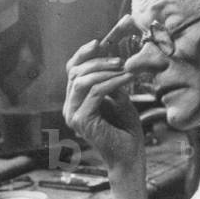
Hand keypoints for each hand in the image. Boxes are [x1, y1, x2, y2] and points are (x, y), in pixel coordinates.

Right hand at [63, 22, 143, 171]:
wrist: (129, 156)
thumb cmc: (125, 130)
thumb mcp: (120, 98)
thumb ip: (112, 81)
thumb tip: (114, 57)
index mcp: (75, 101)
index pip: (72, 70)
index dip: (83, 54)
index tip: (99, 41)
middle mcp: (70, 107)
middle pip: (75, 72)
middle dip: (98, 61)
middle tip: (120, 58)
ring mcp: (73, 115)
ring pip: (83, 80)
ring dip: (105, 70)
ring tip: (125, 68)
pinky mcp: (82, 120)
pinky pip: (95, 92)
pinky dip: (113, 82)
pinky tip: (127, 79)